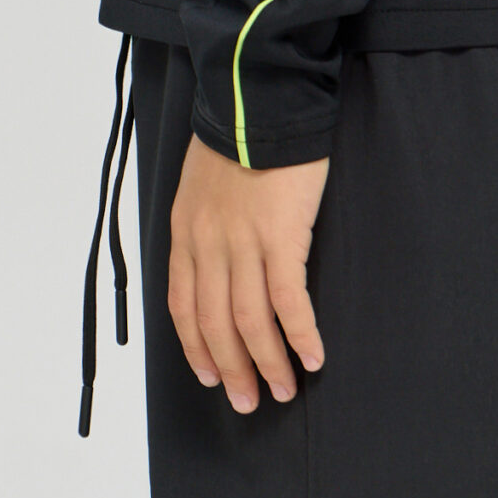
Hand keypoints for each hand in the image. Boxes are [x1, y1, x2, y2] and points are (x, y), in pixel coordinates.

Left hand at [168, 131, 328, 410]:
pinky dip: (299, 334)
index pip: (183, 304)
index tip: (209, 376)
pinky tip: (314, 356)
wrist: (260, 96)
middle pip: (214, 323)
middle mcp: (209, 243)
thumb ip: (202, 219)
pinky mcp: (282, 235)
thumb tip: (215, 254)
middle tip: (249, 402)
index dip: (196, 346)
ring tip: (285, 390)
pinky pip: (288, 300)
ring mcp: (244, 241)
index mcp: (186, 229)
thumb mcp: (199, 178)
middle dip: (231, 369)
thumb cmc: (237, 130)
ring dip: (267, 363)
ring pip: (249, 321)